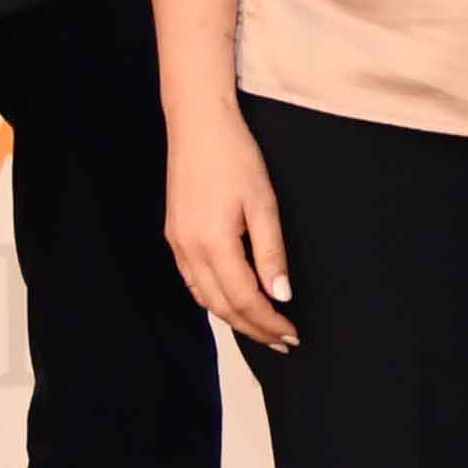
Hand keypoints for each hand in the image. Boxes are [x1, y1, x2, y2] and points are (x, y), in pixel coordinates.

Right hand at [165, 114, 296, 353]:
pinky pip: (192, 281)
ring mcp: (177, 244)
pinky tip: (232, 301)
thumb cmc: (235, 157)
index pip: (245, 300)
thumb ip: (271, 254)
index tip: (293, 335)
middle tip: (283, 342)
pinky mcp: (174, 235)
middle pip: (222, 306)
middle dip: (254, 328)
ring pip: (204, 298)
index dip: (269, 322)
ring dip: (234, 317)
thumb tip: (281, 295)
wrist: (198, 125)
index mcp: (213, 244)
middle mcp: (189, 250)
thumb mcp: (264, 204)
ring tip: (262, 328)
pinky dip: (214, 299)